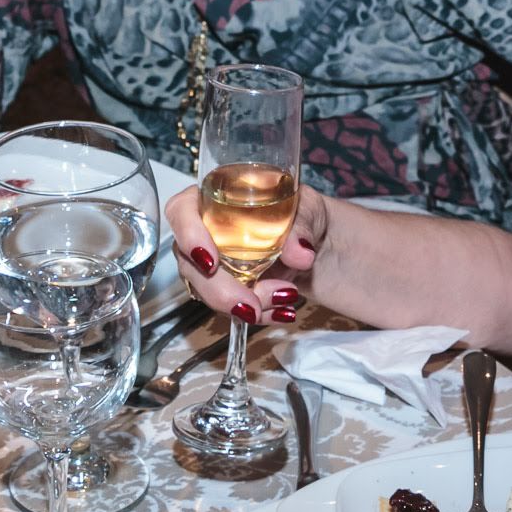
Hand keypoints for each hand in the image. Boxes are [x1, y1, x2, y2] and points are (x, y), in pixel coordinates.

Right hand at [168, 184, 328, 325]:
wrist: (328, 249)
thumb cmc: (310, 217)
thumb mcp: (312, 209)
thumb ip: (303, 224)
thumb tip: (299, 253)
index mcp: (218, 198)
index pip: (183, 210)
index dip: (187, 235)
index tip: (210, 262)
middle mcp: (210, 231)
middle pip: (189, 262)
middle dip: (217, 290)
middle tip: (250, 305)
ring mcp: (219, 263)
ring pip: (207, 290)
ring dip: (240, 304)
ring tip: (282, 299)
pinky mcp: (234, 288)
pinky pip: (231, 307)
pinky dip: (258, 313)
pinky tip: (281, 312)